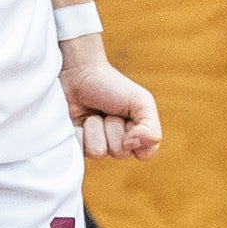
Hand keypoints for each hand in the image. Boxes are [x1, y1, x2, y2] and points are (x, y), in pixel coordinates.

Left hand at [63, 45, 160, 160]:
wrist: (79, 73)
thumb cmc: (111, 85)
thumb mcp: (142, 101)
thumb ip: (151, 129)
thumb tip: (133, 146)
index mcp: (135, 135)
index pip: (145, 154)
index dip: (138, 137)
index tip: (130, 117)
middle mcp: (116, 144)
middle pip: (119, 152)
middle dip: (113, 128)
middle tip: (108, 111)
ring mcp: (94, 145)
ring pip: (98, 152)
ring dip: (95, 128)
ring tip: (93, 113)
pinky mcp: (75, 144)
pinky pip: (79, 150)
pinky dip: (79, 132)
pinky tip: (79, 120)